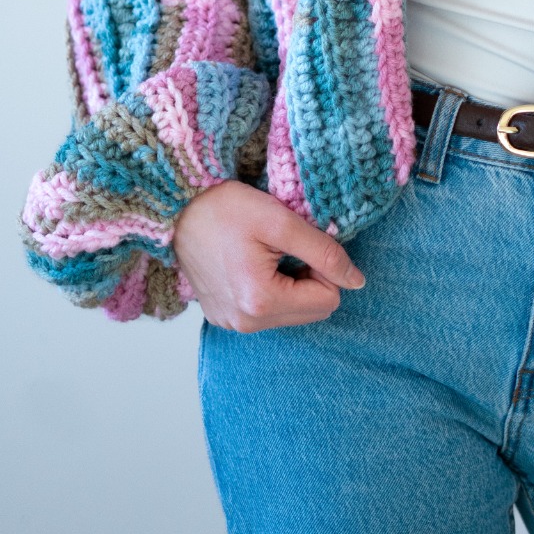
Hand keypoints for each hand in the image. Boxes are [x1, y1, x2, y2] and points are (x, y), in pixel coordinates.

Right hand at [172, 180, 364, 332]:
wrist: (177, 210)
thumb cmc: (225, 209)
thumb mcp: (281, 221)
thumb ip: (323, 252)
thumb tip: (356, 281)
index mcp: (261, 302)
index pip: (329, 299)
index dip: (324, 267)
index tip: (299, 243)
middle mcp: (246, 323)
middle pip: (312, 311)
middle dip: (310, 278)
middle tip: (284, 248)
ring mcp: (232, 324)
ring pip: (291, 313)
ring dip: (291, 285)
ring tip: (266, 255)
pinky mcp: (223, 318)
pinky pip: (267, 313)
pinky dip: (270, 290)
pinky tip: (251, 265)